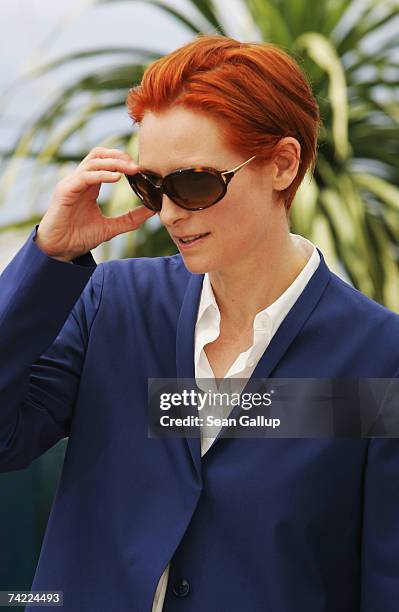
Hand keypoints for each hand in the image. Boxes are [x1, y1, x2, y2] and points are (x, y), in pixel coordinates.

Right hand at [34, 146, 155, 260]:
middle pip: (99, 155)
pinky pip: (85, 176)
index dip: (123, 160)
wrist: (60, 250)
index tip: (141, 169)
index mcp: (90, 185)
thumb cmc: (79, 237)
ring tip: (131, 170)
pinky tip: (117, 178)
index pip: (106, 161)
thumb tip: (152, 210)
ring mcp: (71, 183)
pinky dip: (102, 175)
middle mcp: (80, 180)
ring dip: (114, 162)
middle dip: (120, 156)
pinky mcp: (65, 191)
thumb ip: (130, 219)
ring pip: (93, 161)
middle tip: (137, 167)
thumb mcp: (110, 227)